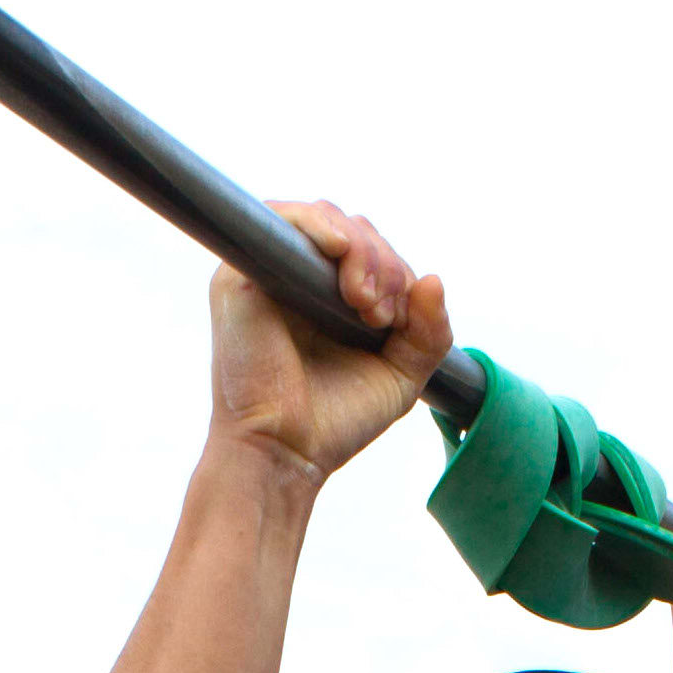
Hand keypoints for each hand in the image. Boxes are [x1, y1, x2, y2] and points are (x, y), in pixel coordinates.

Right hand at [207, 200, 453, 481]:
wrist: (286, 454)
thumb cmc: (334, 421)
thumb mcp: (401, 375)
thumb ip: (429, 332)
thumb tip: (433, 280)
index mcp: (327, 297)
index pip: (369, 250)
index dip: (393, 270)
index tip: (394, 320)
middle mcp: (294, 279)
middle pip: (350, 229)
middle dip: (382, 263)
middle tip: (380, 314)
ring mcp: (265, 272)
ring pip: (323, 219)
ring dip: (360, 250)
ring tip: (365, 302)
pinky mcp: (239, 275)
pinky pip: (281, 219)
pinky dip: (318, 225)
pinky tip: (341, 251)